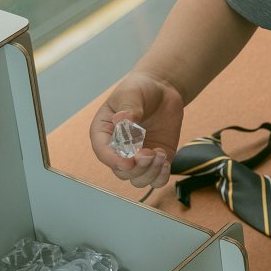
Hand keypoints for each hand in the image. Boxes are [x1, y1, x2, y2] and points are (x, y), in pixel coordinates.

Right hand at [88, 70, 183, 189]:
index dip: (114, 160)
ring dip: (150, 173)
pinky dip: (161, 177)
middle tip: (151, 153)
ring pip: (138, 179)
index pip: (104, 152)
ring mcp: (138, 157)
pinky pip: (156, 180)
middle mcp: (119, 150)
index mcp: (104, 134)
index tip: (128, 162)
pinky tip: (166, 162)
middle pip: (122, 172)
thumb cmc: (139, 90)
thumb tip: (122, 120)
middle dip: (136, 167)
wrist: (161, 90)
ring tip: (160, 154)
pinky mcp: (156, 160)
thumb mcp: (130, 94)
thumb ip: (128, 108)